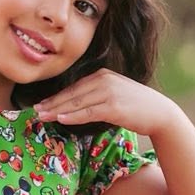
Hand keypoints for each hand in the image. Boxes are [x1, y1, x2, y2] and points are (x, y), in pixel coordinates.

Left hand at [32, 69, 177, 138]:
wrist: (160, 113)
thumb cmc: (136, 107)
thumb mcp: (114, 94)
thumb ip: (96, 95)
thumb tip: (76, 105)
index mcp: (102, 75)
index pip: (74, 87)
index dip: (56, 97)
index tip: (40, 105)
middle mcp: (104, 80)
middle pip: (72, 94)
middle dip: (51, 103)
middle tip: (34, 111)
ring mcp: (109, 92)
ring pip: (77, 103)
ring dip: (57, 110)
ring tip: (41, 116)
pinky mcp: (114, 106)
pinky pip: (89, 112)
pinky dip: (73, 116)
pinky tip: (60, 119)